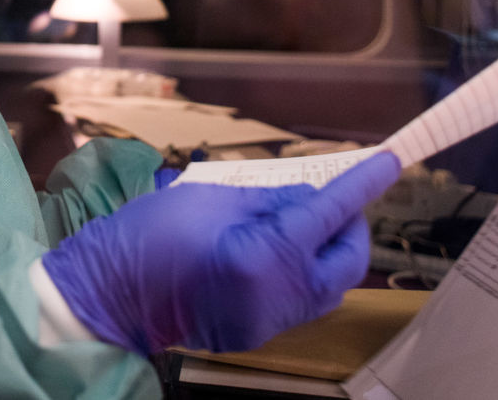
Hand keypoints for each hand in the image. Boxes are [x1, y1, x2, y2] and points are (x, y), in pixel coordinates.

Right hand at [42, 151, 400, 354]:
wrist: (107, 294)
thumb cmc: (148, 235)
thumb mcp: (209, 196)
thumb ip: (269, 197)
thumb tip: (308, 197)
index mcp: (266, 256)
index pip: (330, 212)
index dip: (363, 184)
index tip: (390, 163)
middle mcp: (280, 298)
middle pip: (346, 261)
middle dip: (349, 226)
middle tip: (333, 198)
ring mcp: (270, 323)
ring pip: (328, 286)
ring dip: (326, 252)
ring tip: (302, 222)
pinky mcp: (257, 334)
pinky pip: (299, 302)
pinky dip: (299, 273)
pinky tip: (272, 252)